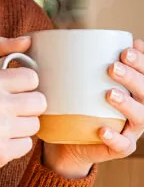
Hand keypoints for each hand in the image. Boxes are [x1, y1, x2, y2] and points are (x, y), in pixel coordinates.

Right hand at [0, 36, 46, 186]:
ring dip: (22, 128)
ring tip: (2, 128)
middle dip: (27, 108)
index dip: (24, 87)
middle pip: (39, 102)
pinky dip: (16, 146)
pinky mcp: (0, 152)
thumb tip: (27, 40)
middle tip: (9, 113)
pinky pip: (27, 145)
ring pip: (35, 125)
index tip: (12, 93)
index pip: (32, 78)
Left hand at [43, 38, 143, 178]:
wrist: (67, 142)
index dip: (141, 61)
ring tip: (109, 94)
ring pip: (140, 117)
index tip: (126, 50)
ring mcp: (130, 129)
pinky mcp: (119, 148)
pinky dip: (115, 138)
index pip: (143, 72)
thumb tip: (53, 38)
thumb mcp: (74, 82)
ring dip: (127, 104)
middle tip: (112, 68)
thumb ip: (72, 63)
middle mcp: (136, 107)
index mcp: (131, 89)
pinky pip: (122, 145)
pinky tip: (102, 129)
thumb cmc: (74, 105)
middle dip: (132, 77)